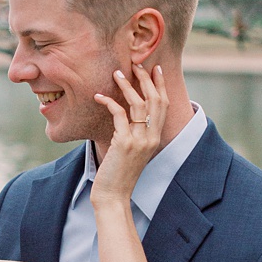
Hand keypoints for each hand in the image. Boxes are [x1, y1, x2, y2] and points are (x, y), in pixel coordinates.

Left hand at [90, 65, 167, 203]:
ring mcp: (140, 140)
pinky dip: (109, 102)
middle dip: (146, 79)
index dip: (160, 85)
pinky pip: (119, 115)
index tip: (155, 69)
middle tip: (136, 64)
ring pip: (138, 104)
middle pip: (155, 100)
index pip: (163, 105)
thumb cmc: (118, 175)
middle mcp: (151, 137)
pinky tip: (98, 96)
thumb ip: (133, 135)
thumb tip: (124, 117)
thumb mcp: (131, 152)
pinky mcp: (124, 144)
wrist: (114, 196)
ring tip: (116, 73)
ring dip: (127, 86)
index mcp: (155, 138)